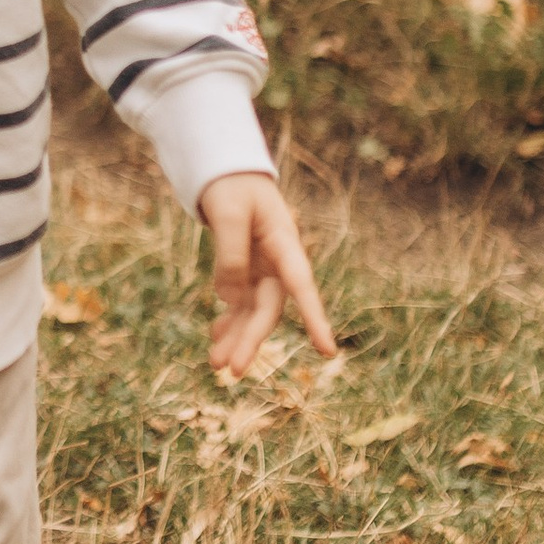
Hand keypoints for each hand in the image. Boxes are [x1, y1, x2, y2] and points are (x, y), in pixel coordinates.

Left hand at [197, 172, 337, 379]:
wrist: (228, 173)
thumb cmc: (232, 187)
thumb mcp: (227, 213)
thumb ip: (230, 254)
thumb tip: (228, 299)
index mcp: (283, 243)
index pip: (301, 285)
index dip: (314, 319)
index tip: (328, 351)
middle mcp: (277, 262)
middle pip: (269, 307)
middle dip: (253, 340)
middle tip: (233, 371)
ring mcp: (262, 268)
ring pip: (253, 311)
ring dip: (237, 337)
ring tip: (216, 366)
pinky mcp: (245, 271)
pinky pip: (239, 303)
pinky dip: (228, 321)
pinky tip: (216, 340)